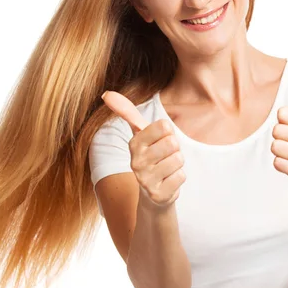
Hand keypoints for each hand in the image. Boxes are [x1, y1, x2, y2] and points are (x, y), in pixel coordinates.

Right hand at [101, 91, 186, 206]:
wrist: (153, 193)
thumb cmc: (150, 156)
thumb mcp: (140, 133)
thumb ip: (126, 112)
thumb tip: (106, 93)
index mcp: (134, 144)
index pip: (164, 126)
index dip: (168, 133)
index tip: (159, 141)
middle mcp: (136, 162)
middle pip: (173, 143)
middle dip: (174, 149)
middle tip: (164, 157)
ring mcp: (146, 180)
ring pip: (178, 159)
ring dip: (177, 164)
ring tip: (166, 169)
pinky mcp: (158, 194)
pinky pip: (181, 176)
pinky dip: (179, 178)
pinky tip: (168, 181)